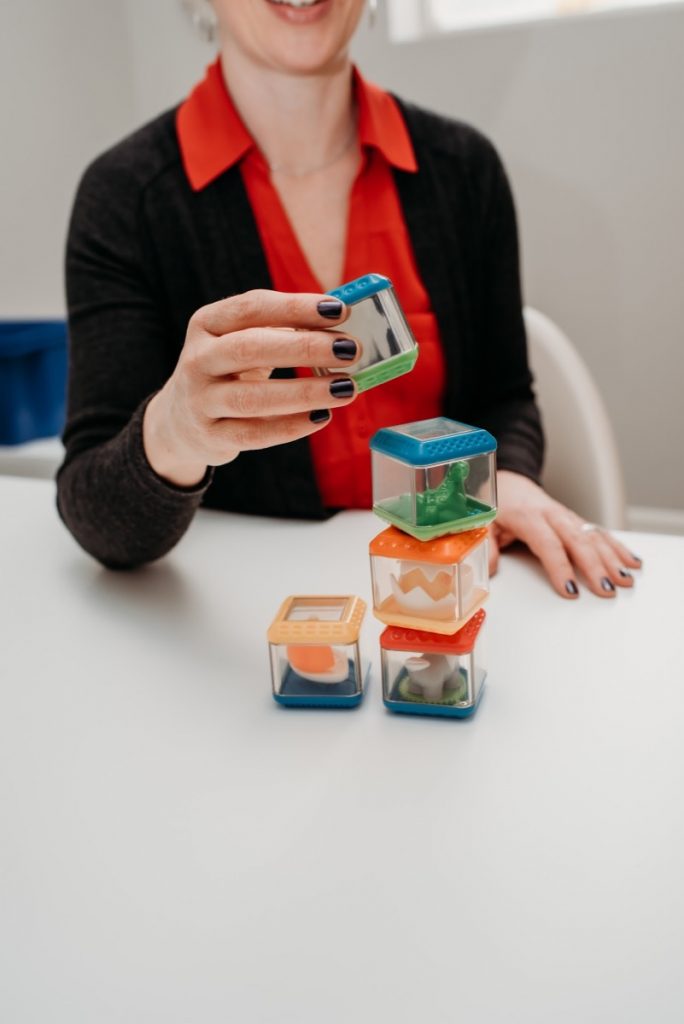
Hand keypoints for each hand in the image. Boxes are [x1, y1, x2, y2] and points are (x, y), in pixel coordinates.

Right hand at [143, 290, 358, 486]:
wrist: (181, 420)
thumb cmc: (229, 371)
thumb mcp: (244, 341)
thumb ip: (285, 330)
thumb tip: (343, 330)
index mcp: (208, 324)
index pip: (252, 307)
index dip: (296, 307)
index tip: (340, 309)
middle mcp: (198, 359)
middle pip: (250, 348)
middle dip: (305, 347)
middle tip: (350, 350)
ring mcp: (200, 400)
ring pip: (253, 398)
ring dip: (305, 392)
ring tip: (345, 388)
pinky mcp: (211, 436)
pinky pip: (254, 434)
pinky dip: (291, 427)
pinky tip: (322, 417)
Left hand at [489, 470, 641, 597]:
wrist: (511, 481)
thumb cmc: (498, 504)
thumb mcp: (484, 523)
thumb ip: (487, 545)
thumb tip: (488, 569)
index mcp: (529, 516)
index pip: (548, 544)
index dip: (560, 567)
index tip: (569, 590)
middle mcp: (553, 515)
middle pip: (578, 541)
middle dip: (595, 567)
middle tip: (605, 589)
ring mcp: (568, 517)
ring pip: (594, 536)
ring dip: (612, 559)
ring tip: (624, 580)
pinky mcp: (577, 521)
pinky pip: (600, 534)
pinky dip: (618, 548)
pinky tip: (631, 562)